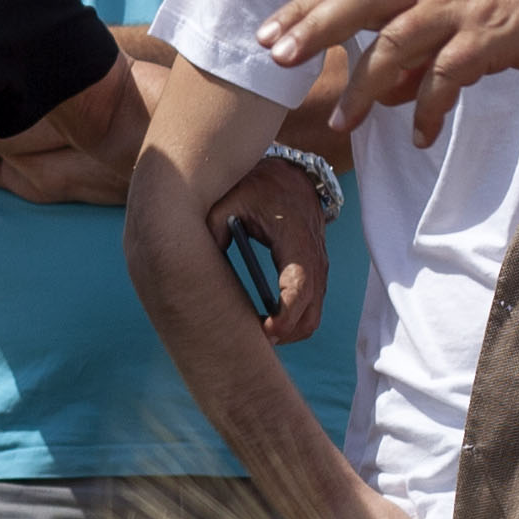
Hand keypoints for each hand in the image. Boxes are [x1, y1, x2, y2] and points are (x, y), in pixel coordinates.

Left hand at [203, 152, 328, 341]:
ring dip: (289, 331)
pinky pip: (310, 307)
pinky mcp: (316, 273)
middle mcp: (314, 259)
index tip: (265, 331)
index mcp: (295, 241)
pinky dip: (292, 321)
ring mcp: (319, 269)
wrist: (291, 176)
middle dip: (286, 334)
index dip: (285, 315)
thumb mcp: (231, 201)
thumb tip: (200, 265)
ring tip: (257, 336)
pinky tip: (266, 323)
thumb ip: (215, 230)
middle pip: (310, 314)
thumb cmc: (259, 188)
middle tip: (253, 342)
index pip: (299, 288)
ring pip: (313, 316)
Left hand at [261, 0, 518, 150]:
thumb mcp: (450, 15)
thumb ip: (415, 50)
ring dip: (367, 86)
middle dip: (315, 28)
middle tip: (277, 58)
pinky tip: (422, 137)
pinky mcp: (490, 36)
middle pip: (361, 0)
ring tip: (344, 125)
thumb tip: (388, 94)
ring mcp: (459, 11)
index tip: (263, 33)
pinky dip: (431, 108)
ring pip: (399, 43)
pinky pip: (450, 75)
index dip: (304, 7)